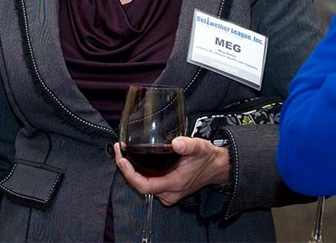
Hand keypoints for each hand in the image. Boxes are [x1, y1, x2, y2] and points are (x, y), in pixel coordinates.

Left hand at [114, 136, 229, 205]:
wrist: (216, 168)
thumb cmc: (207, 158)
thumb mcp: (200, 147)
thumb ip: (188, 145)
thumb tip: (176, 143)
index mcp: (174, 184)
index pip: (145, 186)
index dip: (130, 174)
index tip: (122, 159)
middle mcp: (168, 192)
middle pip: (140, 185)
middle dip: (126, 169)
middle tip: (118, 149)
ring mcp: (167, 192)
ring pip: (142, 185)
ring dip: (131, 170)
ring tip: (122, 152)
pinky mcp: (167, 189)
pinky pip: (148, 183)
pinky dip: (138, 171)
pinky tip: (133, 159)